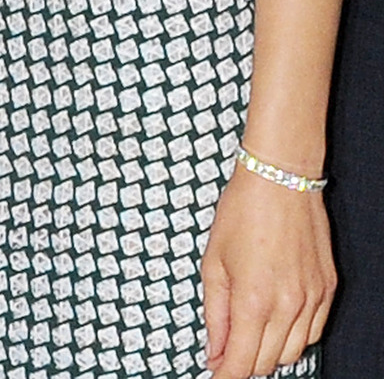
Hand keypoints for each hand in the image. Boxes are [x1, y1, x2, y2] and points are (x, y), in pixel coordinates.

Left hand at [203, 164, 334, 376]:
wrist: (280, 181)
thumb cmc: (241, 213)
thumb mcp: (213, 262)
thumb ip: (214, 312)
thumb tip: (214, 350)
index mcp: (253, 300)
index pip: (242, 361)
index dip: (226, 375)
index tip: (215, 376)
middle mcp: (288, 306)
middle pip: (268, 362)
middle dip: (244, 364)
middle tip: (225, 353)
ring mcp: (313, 300)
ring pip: (293, 352)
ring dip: (269, 353)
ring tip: (248, 337)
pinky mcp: (328, 291)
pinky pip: (313, 332)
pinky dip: (293, 338)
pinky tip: (276, 325)